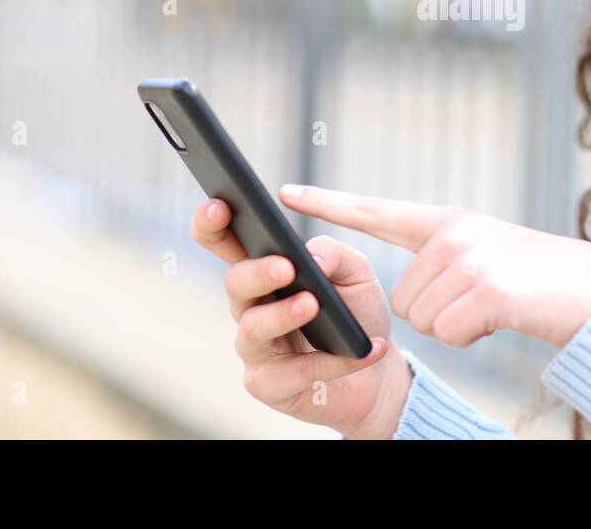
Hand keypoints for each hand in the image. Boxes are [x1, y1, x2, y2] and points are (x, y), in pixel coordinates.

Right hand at [189, 198, 414, 438]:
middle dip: (257, 272)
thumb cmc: (357, 313)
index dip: (212, 225)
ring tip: (312, 304)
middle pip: (234, 283)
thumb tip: (311, 259)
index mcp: (264, 270)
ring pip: (252, 328)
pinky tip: (357, 352)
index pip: (225, 242)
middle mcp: (250, 306)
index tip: (218, 206)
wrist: (378, 372)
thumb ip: (335, 255)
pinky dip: (327, 362)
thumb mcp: (357, 273)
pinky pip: (288, 373)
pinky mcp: (267, 384)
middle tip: (285, 266)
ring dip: (282, 315)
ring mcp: (255, 346)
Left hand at [277, 184, 590, 349]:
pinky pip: (447, 333)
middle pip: (402, 300)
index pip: (378, 212)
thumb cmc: (538, 286)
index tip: (286, 192)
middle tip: (482, 302)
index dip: (330, 204)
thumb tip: (407, 302)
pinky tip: (501, 318)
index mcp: (448, 222)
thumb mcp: (486, 260)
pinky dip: (472, 338)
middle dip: (437, 315)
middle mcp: (453, 233)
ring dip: (456, 327)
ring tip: (495, 307)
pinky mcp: (485, 287)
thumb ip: (444, 265)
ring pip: (421, 321)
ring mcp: (469, 258)